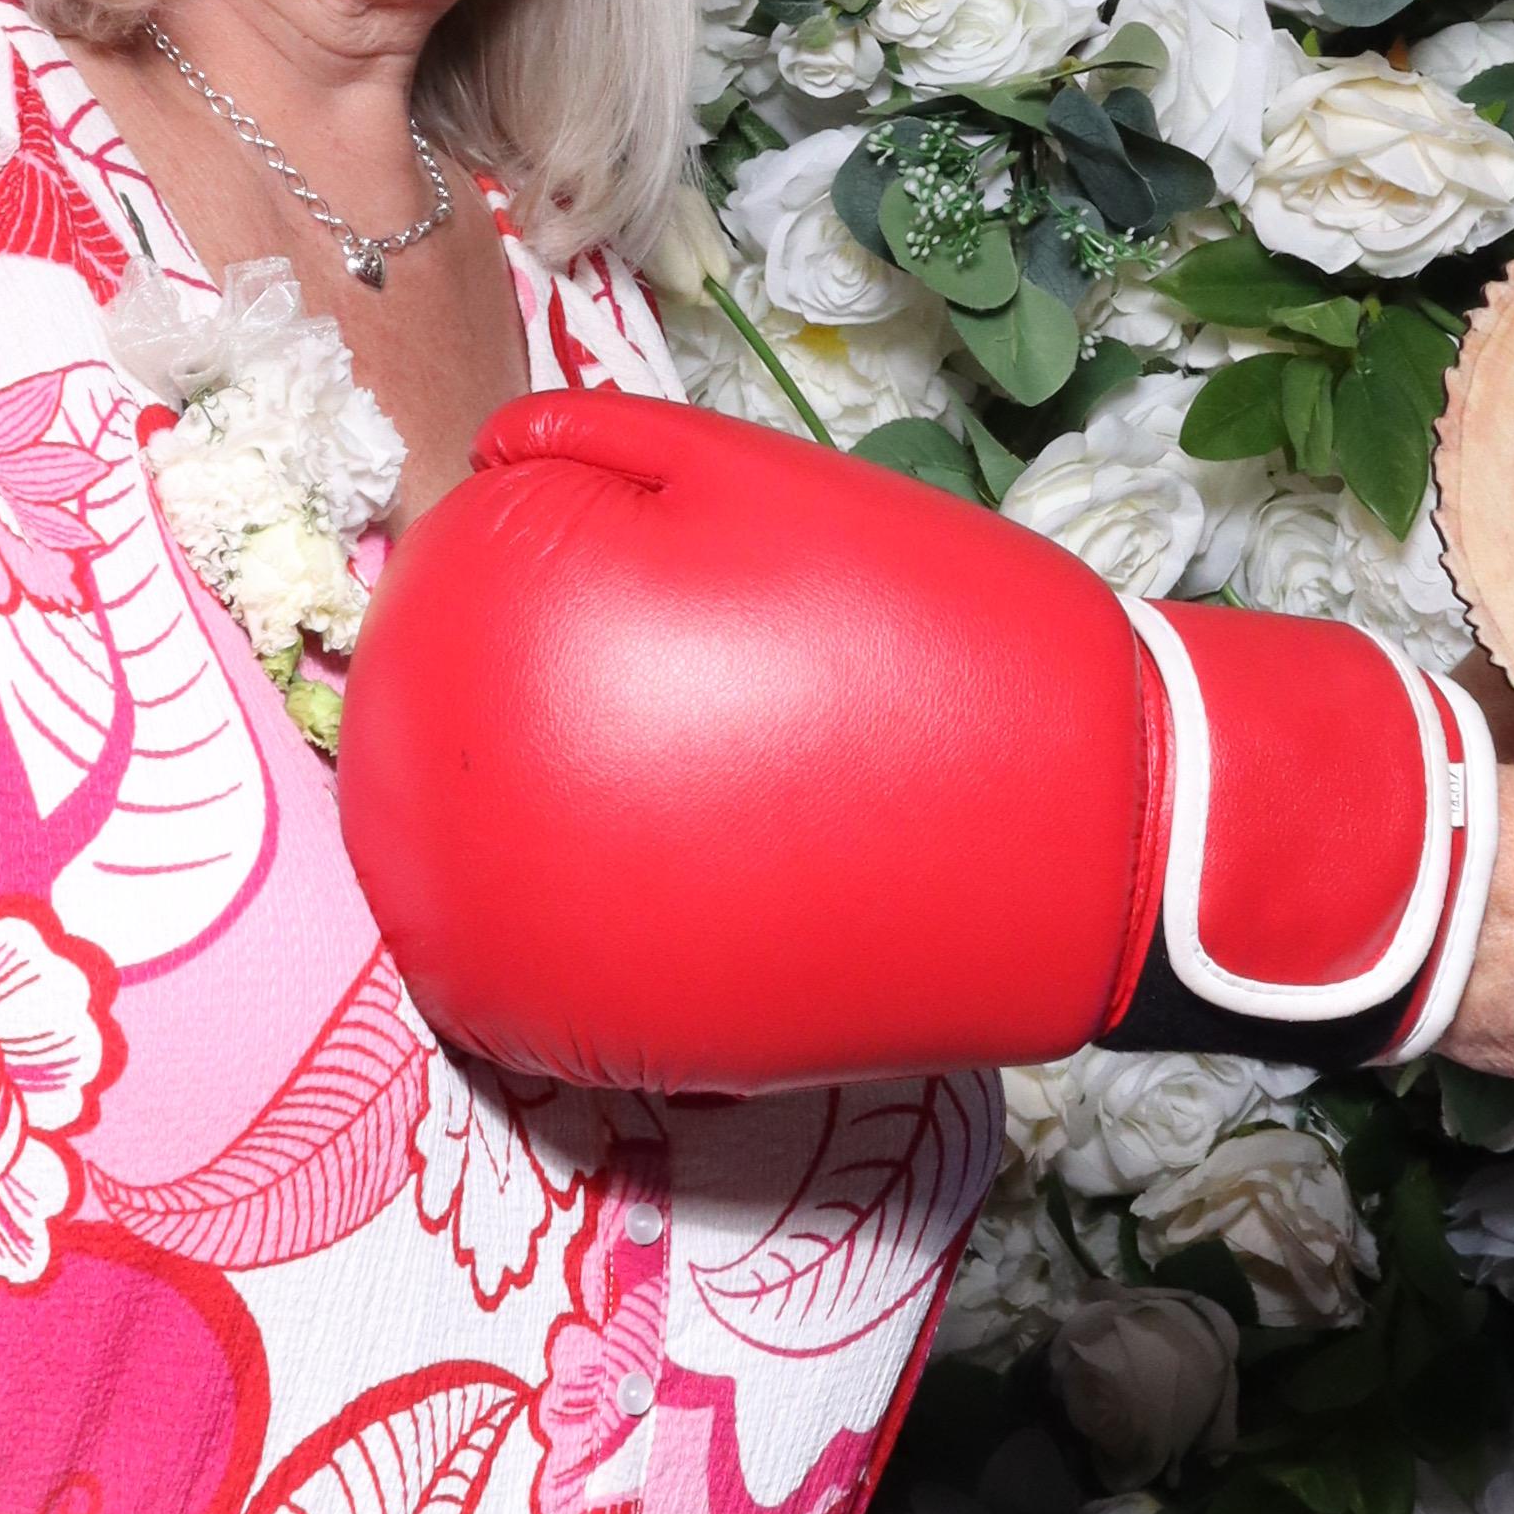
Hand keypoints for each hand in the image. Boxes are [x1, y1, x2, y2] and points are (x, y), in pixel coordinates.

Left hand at [339, 392, 1496, 1091]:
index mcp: (540, 697)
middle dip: (433, 738)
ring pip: (463, 922)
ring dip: (481, 850)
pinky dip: (565, 935)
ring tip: (557, 774)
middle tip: (502, 673)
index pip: (403, 660)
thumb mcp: (772, 484)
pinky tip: (625, 868)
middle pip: (406, 810)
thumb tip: (493, 450)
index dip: (421, 610)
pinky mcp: (659, 1063)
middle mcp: (529, 874)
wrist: (1111, 831)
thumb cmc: (949, 635)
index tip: (461, 579)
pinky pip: (557, 1000)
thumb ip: (614, 451)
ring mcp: (589, 991)